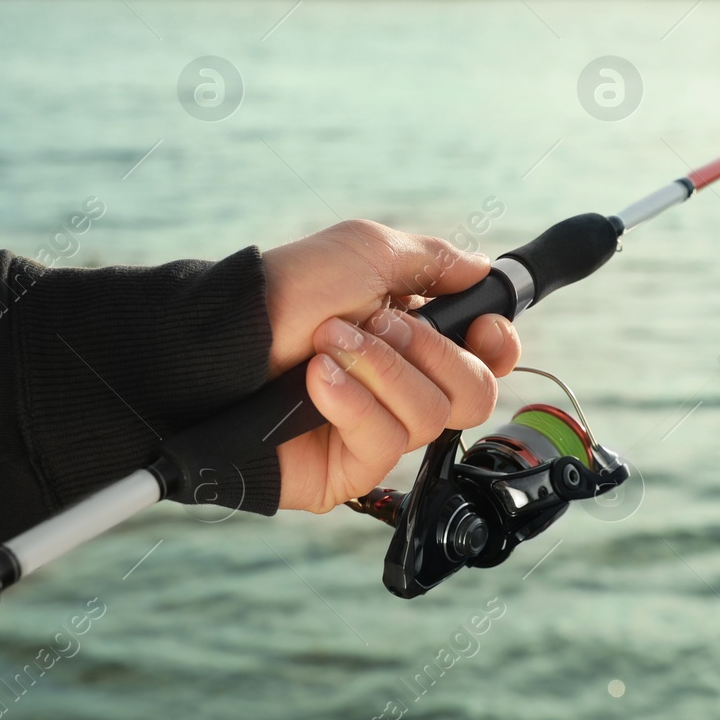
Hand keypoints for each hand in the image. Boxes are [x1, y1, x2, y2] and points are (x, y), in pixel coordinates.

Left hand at [263, 220, 520, 511]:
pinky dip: (352, 402)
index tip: (482, 325)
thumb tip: (482, 269)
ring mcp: (378, 430)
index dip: (498, 345)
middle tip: (375, 325)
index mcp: (417, 337)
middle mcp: (403, 387)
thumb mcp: (365, 251)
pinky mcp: (350, 468)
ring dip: (379, 369)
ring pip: (432, 416)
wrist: (221, 340)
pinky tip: (316, 382)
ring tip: (326, 347)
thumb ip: (433, 260)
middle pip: (475, 393)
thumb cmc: (286, 291)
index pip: (490, 358)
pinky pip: (385, 444)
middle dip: (430, 351)